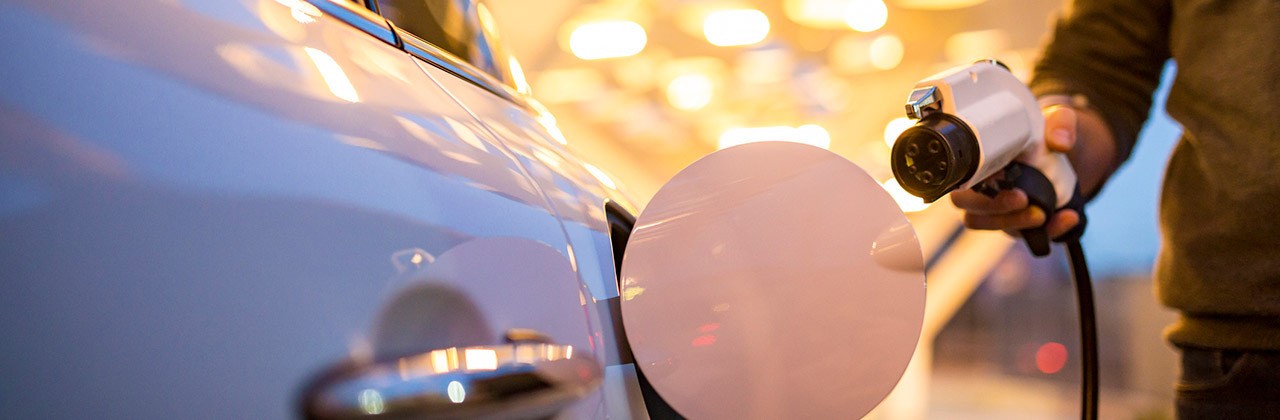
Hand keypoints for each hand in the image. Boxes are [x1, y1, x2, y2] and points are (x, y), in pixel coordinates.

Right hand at [950, 98, 1116, 238]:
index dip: (973, 185)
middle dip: (994, 209)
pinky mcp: (1019, 224)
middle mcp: (982, 189)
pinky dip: (1049, 231)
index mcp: (980, 163)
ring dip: (1015, 223)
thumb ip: (1061, 122)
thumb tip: (1061, 142)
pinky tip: (1068, 218)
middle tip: (1022, 199)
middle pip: (970, 211)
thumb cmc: (1045, 134)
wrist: (1065, 156)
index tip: (998, 178)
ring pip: (991, 226)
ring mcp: (998, 210)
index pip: (962, 180)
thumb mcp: (1056, 120)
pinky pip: (1027, 236)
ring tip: (1043, 214)